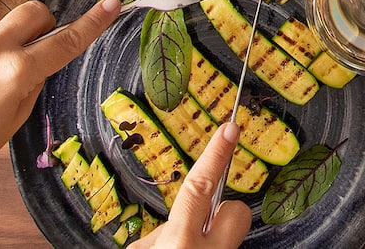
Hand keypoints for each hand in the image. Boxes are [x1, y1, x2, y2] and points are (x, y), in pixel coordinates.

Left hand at [136, 120, 251, 248]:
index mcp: (193, 246)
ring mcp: (146, 244)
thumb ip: (228, 232)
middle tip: (219, 189)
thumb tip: (224, 210)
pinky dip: (170, 243)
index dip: (220, 157)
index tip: (229, 128)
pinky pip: (162, 233)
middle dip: (210, 181)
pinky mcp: (135, 247)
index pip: (212, 193)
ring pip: (180, 218)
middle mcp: (167, 242)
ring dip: (186, 231)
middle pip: (197, 192)